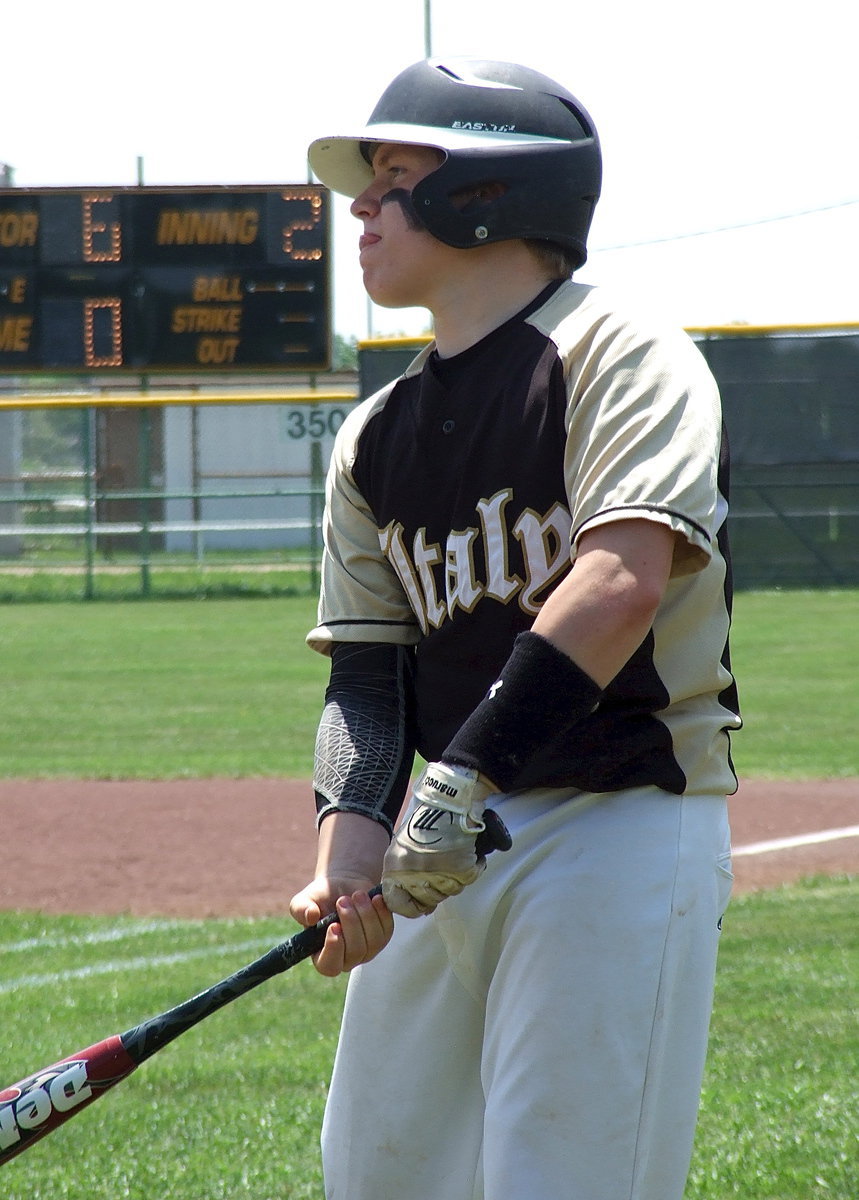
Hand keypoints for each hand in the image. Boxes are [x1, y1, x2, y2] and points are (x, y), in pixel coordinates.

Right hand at [290, 876, 393, 976]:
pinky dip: (381, 912)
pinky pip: (387, 930)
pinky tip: (374, 898)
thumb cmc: (321, 898)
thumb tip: (311, 916)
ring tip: (357, 895)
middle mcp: (347, 958)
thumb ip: (301, 909)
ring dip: (366, 915)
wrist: (343, 885)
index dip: (334, 949)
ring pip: (374, 941)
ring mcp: (367, 949)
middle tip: (343, 900)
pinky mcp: (383, 936)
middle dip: (351, 922)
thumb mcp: (304, 900)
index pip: (330, 966)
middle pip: (356, 951)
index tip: (334, 925)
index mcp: (323, 956)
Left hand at [382, 762, 511, 916]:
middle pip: (428, 900)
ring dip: (454, 878)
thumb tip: (411, 894)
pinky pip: (469, 878)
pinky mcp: (461, 870)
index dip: (410, 906)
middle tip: (441, 870)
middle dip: (436, 889)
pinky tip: (466, 851)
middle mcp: (415, 875)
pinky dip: (472, 867)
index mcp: (395, 867)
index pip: (397, 904)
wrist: (448, 799)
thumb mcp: (402, 845)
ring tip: (453, 855)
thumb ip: (403, 870)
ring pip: (450, 891)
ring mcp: (439, 874)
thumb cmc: (425, 817)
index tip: (418, 901)